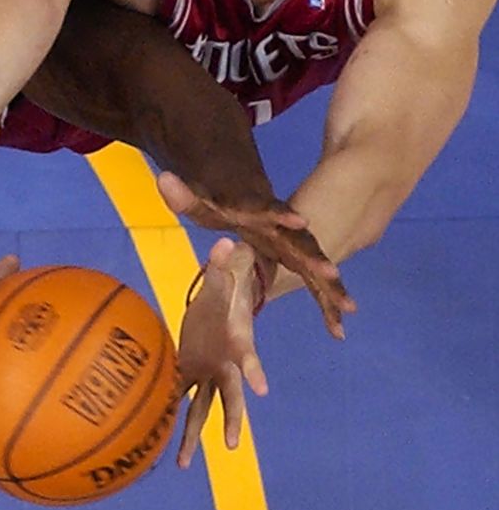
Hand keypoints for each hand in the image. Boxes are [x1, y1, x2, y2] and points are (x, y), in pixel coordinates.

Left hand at [157, 171, 355, 338]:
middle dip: (316, 258)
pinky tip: (339, 330)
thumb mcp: (200, 202)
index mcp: (260, 213)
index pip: (271, 211)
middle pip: (302, 243)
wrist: (251, 202)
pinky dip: (329, 305)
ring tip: (347, 306)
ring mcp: (296, 250)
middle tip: (331, 272)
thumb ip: (182, 196)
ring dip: (330, 286)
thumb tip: (162, 179)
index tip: (299, 220)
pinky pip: (318, 287)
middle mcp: (283, 232)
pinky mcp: (302, 266)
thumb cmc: (222, 204)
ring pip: (317, 268)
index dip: (282, 215)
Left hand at [176, 238, 265, 468]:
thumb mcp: (226, 274)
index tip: (261, 390)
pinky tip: (155, 440)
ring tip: (181, 464)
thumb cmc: (229, 286)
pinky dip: (167, 415)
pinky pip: (178, 395)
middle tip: (232, 444)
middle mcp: (226, 364)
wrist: (226, 300)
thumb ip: (223, 261)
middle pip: (231, 395)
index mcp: (238, 342)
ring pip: (202, 408)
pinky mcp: (190, 369)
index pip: (249, 358)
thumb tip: (226, 241)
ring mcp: (208, 371)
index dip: (254, 371)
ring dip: (193, 434)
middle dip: (231, 418)